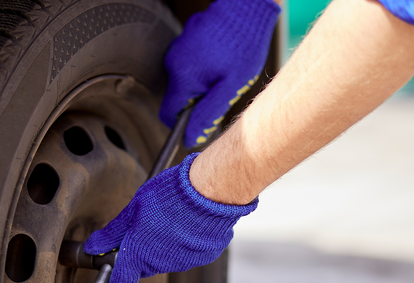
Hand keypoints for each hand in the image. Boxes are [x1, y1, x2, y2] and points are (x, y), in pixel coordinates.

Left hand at [84, 153, 257, 282]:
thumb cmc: (168, 196)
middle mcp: (161, 265)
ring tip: (169, 219)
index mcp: (139, 256)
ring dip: (163, 246)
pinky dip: (185, 242)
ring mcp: (184, 262)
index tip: (110, 274)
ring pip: (165, 260)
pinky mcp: (204, 256)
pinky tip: (187, 222)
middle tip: (142, 227)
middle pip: (142, 267)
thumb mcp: (133, 209)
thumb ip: (112, 233)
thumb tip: (94, 246)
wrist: (209, 191)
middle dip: (139, 253)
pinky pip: (188, 253)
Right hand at [160, 0, 280, 147]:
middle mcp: (173, 63)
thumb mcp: (230, 87)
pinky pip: (189, 62)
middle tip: (222, 91)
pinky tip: (222, 56)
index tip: (201, 122)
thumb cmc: (242, 46)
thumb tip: (190, 138)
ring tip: (225, 70)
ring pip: (185, 79)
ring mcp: (177, 49)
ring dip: (202, 82)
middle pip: (179, 97)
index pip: (168, 115)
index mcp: (182, 78)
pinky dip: (203, 65)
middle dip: (198, 100)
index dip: (183, 124)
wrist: (245, 7)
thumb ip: (208, 114)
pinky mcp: (185, 39)